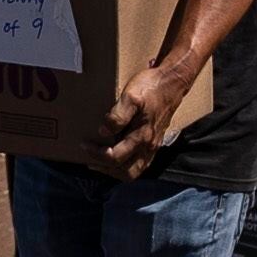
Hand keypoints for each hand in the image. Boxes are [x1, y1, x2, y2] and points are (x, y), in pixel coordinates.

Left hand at [95, 56, 198, 178]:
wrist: (172, 84)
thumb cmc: (150, 88)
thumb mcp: (131, 96)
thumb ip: (118, 116)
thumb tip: (104, 131)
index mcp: (141, 136)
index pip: (115, 157)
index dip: (96, 154)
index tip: (84, 144)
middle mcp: (149, 146)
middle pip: (126, 172)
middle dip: (106, 169)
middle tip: (90, 158)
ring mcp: (153, 146)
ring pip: (135, 171)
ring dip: (116, 170)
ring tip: (100, 161)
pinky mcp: (155, 143)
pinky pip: (142, 164)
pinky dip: (127, 165)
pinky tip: (117, 155)